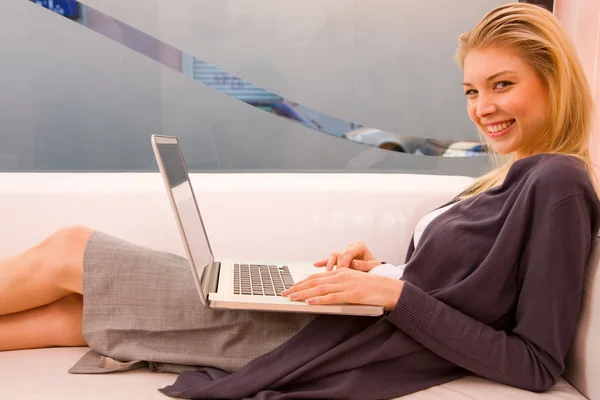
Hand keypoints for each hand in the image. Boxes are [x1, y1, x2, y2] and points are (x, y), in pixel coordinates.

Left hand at [282, 268, 403, 310]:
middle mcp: (342, 275)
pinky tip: (311, 303)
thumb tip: (322, 290)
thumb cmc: (373, 288)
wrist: (391, 289)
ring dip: (304, 294)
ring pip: (321, 289)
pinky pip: (333, 297)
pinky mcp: (353, 294)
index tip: (290, 288)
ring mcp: (347, 285)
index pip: (316, 277)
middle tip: (285, 293)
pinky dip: (320, 300)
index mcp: (341, 272)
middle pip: (315, 281)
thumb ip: (339, 283)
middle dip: (298, 288)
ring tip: (292, 298)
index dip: (302, 282)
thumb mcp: (353, 282)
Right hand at [315, 241, 380, 271]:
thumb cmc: (375, 269)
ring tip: (326, 273)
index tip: (344, 272)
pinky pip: (330, 260)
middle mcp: (351, 247)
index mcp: (359, 246)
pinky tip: (316, 265)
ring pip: (333, 256)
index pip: (349, 252)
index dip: (345, 262)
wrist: (376, 271)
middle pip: (340, 254)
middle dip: (337, 266)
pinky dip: (323, 262)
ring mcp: (344, 252)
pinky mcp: (340, 258)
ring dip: (329, 265)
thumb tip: (354, 263)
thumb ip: (365, 265)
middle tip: (336, 276)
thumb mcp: (374, 266)